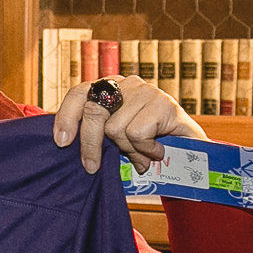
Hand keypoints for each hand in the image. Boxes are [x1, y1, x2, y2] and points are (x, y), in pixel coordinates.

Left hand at [51, 74, 205, 174]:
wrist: (191, 156)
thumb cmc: (145, 148)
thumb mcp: (115, 140)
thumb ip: (95, 135)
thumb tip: (64, 143)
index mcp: (109, 88)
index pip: (79, 93)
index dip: (66, 116)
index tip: (61, 142)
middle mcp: (126, 84)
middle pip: (93, 111)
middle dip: (90, 145)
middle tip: (92, 168)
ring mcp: (146, 91)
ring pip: (116, 128)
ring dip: (128, 151)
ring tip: (142, 157)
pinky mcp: (164, 103)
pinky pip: (137, 133)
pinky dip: (145, 150)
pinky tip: (157, 151)